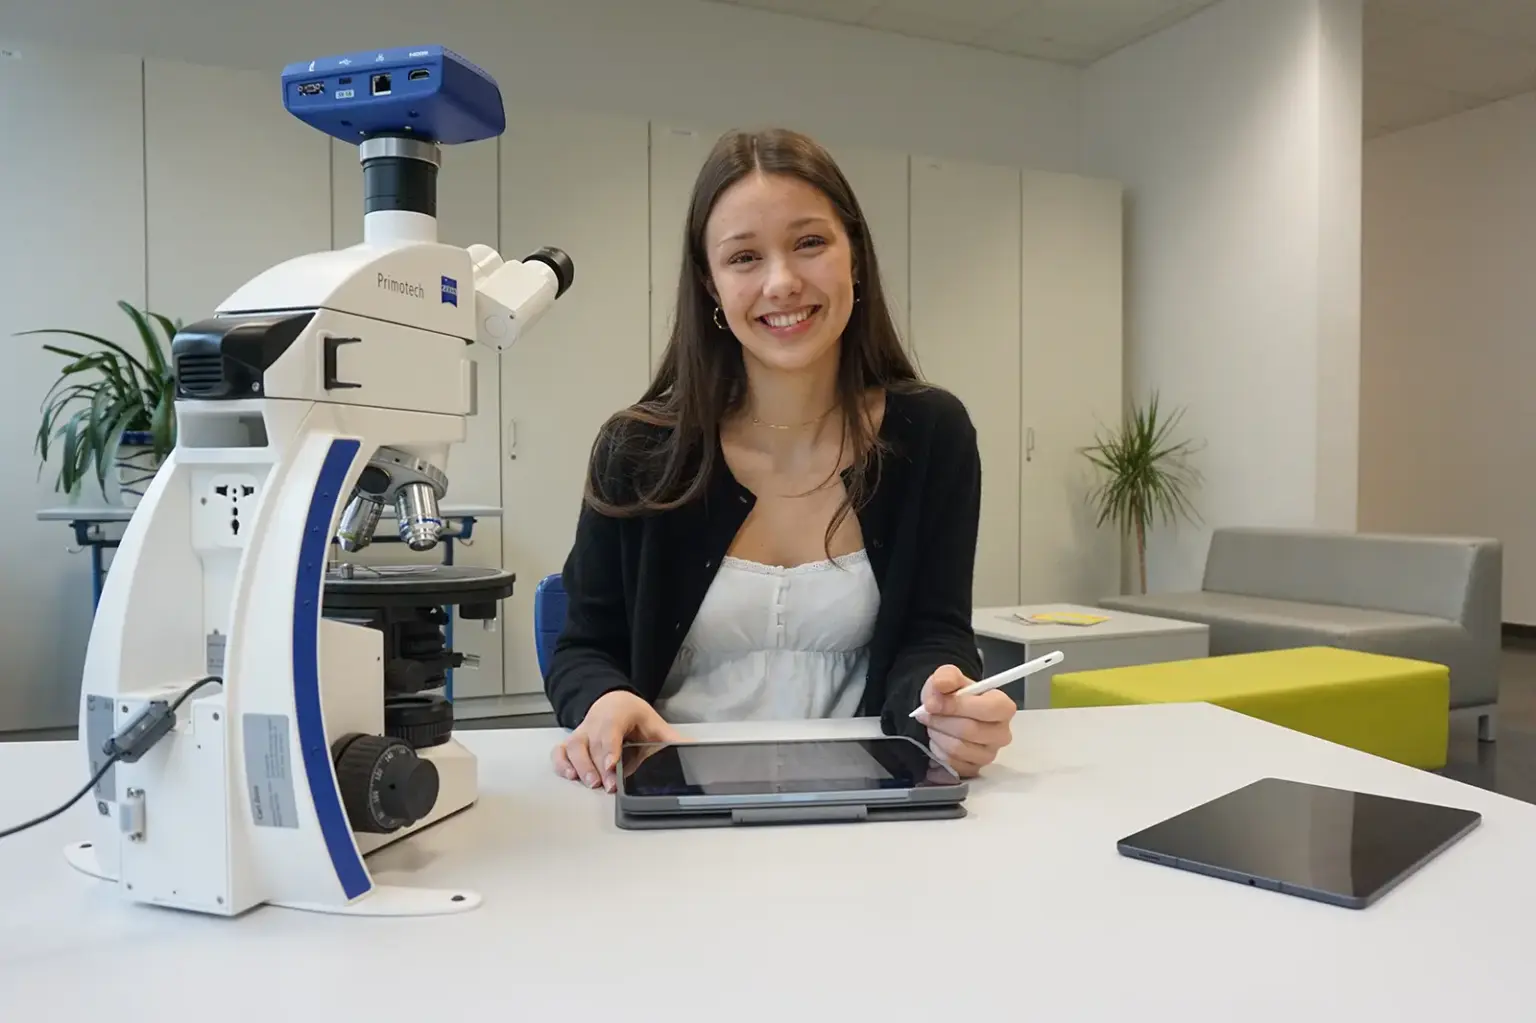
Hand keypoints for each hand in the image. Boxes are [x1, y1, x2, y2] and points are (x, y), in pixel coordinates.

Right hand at [552, 690, 681, 791]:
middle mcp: (595, 722)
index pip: (610, 730)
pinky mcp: (571, 741)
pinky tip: (570, 776)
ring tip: (591, 784)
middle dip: (599, 767)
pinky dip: (561, 764)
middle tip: (609, 786)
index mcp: (617, 714)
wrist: (611, 701)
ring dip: (580, 767)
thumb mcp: (653, 722)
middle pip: (593, 744)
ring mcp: (581, 732)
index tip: (612, 764)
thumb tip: (694, 751)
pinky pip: (560, 751)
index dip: (610, 747)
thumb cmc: (631, 714)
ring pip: (574, 747)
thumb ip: (671, 739)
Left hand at [912, 665, 1015, 776]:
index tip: (933, 703)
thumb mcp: (949, 678)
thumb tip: (941, 684)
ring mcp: (990, 754)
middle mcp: (1002, 733)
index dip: (957, 706)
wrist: (946, 714)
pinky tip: (938, 740)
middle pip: (969, 730)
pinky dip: (938, 751)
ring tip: (933, 725)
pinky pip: (952, 764)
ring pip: (958, 748)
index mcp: (1003, 707)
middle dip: (941, 721)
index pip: (988, 709)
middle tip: (926, 714)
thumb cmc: (953, 695)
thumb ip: (946, 676)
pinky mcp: (974, 769)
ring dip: (938, 735)